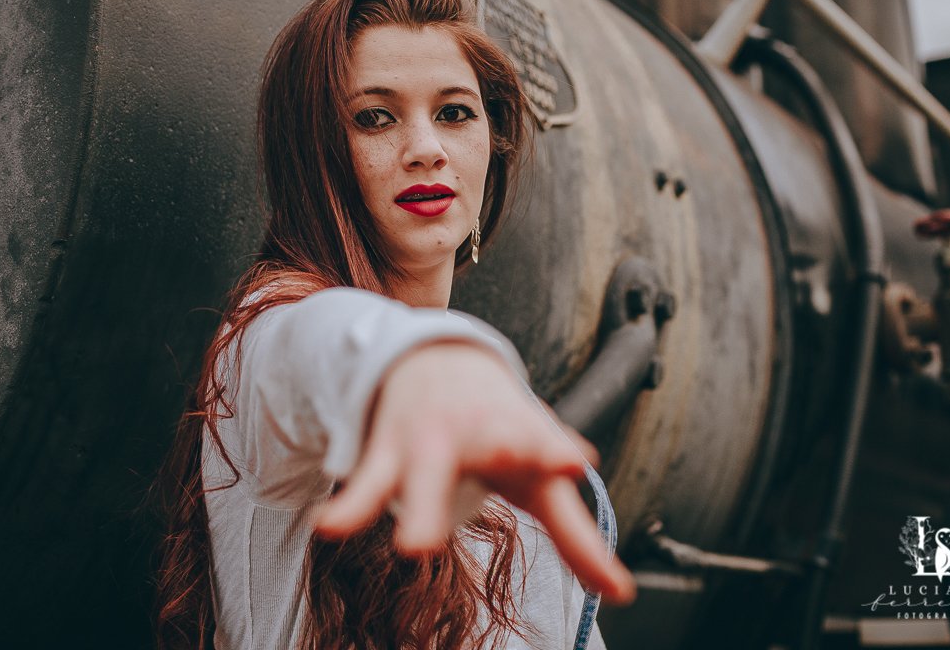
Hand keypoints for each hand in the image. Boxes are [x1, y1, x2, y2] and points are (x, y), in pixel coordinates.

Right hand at [313, 340, 635, 604]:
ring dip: (420, 506)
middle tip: (530, 477)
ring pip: (424, 471)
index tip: (574, 461)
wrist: (433, 356)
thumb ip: (575, 533)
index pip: (542, 441)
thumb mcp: (538, 470)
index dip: (555, 452)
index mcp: (522, 433)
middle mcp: (478, 430)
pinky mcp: (388, 451)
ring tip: (414, 548)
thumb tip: (620, 593)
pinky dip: (349, 505)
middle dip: (512, 457)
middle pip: (491, 446)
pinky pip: (368, 482)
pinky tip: (329, 527)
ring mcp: (430, 439)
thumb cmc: (498, 426)